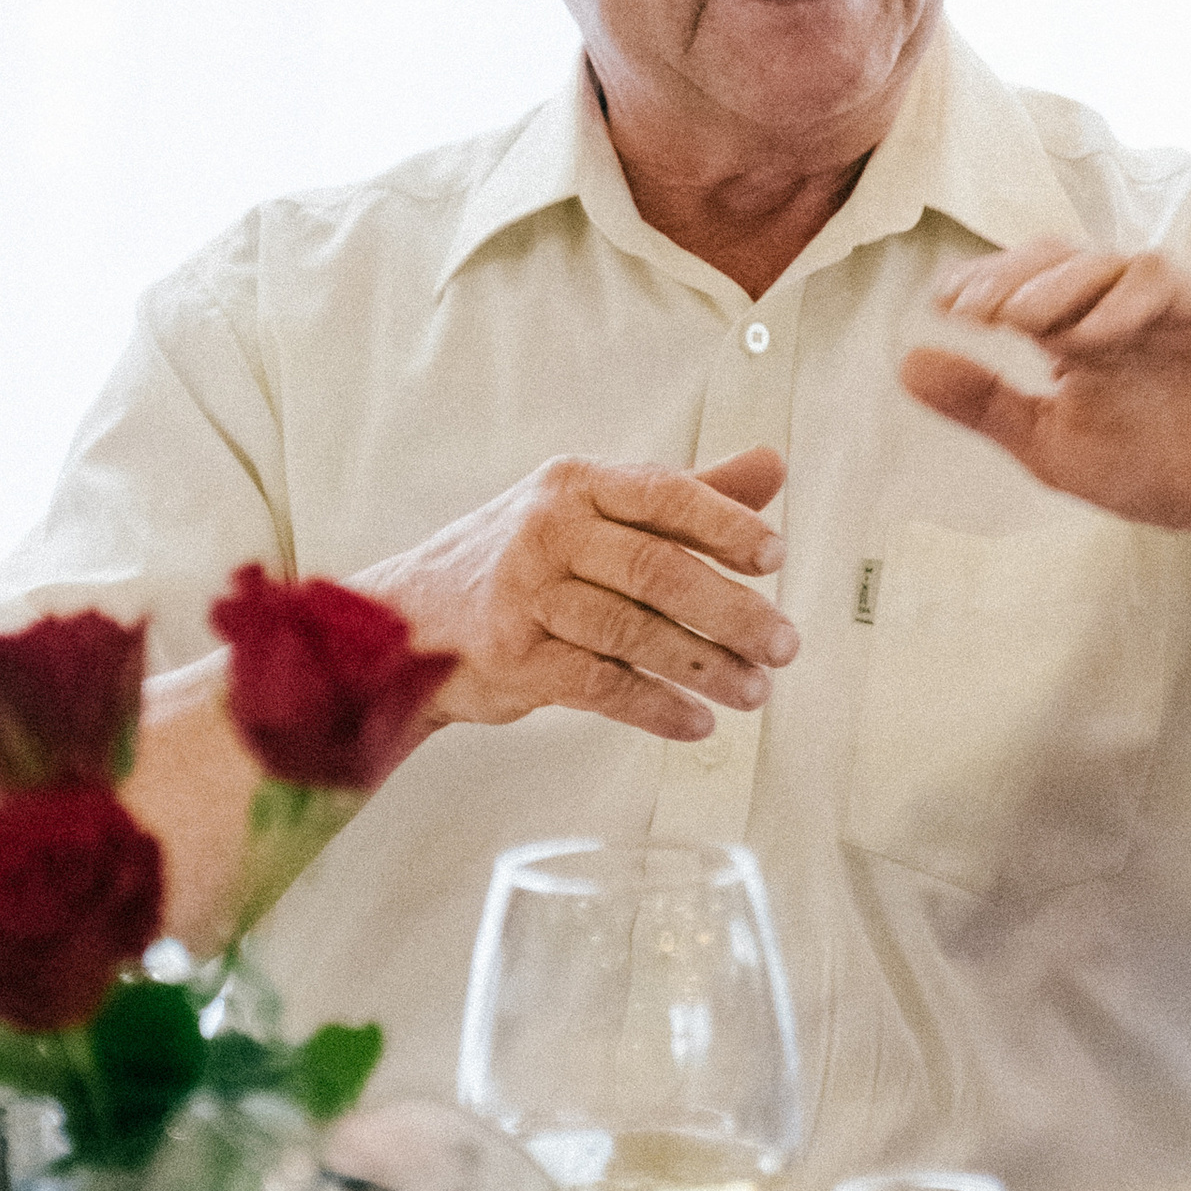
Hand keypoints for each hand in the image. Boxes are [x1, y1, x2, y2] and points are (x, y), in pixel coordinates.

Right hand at [362, 444, 797, 741]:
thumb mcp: (591, 513)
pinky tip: (693, 722)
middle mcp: (548, 531)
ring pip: (635, 633)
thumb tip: (771, 468)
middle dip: (733, 613)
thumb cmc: (518, 563)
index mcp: (574, 486)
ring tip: (753, 691)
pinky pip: (601, 686)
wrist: (407, 623)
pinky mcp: (513, 657)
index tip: (774, 557)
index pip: (665, 494)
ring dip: (705, 668)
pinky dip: (655, 707)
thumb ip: (684, 496)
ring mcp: (527, 595)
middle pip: (659, 571)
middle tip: (783, 645)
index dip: (726, 524)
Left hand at [899, 242, 1190, 549]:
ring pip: (1107, 261)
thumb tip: (905, 364)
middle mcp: (1119, 302)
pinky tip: (1088, 339)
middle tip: (968, 309)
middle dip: (1008, 277)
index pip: (1022, 280)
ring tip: (1017, 321)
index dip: (981, 282)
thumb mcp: (1050, 443)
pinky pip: (1163, 282)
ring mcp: (1169, 301)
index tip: (941, 307)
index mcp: (1078, 324)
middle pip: (1057, 258)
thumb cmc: (1157, 469)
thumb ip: (985, 403)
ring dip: (1058, 286)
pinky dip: (1121, 303)